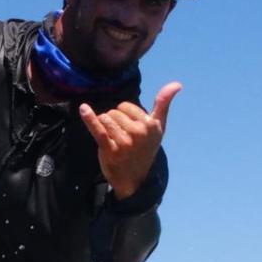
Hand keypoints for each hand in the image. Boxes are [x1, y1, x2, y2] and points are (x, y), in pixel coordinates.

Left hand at [77, 82, 178, 199]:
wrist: (135, 178)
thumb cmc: (146, 148)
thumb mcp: (159, 126)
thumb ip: (164, 103)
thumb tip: (177, 83)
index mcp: (150, 124)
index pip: (125, 106)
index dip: (124, 115)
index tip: (130, 128)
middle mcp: (139, 132)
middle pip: (114, 112)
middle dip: (114, 122)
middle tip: (122, 137)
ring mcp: (124, 142)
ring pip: (105, 119)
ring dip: (105, 126)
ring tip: (113, 139)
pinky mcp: (110, 150)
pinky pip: (98, 130)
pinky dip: (90, 119)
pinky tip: (84, 109)